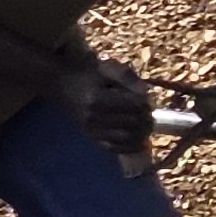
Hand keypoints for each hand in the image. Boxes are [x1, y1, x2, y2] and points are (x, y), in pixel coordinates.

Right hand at [49, 48, 158, 162]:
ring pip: (125, 138)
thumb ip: (129, 78)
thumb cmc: (90, 74)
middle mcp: (93, 117)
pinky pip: (113, 148)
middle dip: (146, 118)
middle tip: (150, 113)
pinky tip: (138, 140)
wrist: (65, 85)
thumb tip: (147, 92)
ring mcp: (90, 130)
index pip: (134, 105)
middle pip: (132, 123)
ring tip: (146, 125)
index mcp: (97, 99)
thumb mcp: (110, 68)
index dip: (146, 103)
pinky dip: (129, 146)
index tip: (148, 100)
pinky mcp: (90, 137)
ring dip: (141, 133)